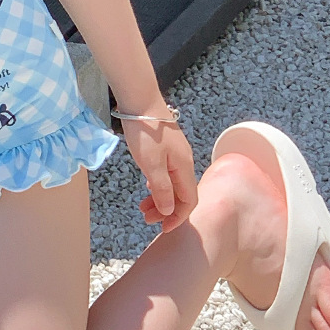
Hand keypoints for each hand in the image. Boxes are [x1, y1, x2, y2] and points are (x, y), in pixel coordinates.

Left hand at [120, 116, 197, 232]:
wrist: (140, 101)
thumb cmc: (146, 133)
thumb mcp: (151, 164)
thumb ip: (162, 189)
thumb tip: (170, 211)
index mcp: (183, 167)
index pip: (189, 200)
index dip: (178, 217)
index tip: (163, 228)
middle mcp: (184, 162)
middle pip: (181, 194)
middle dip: (166, 210)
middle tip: (146, 218)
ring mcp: (175, 154)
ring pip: (172, 184)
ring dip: (160, 198)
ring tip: (143, 207)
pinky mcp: (166, 148)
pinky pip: (166, 173)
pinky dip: (157, 185)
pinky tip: (147, 187)